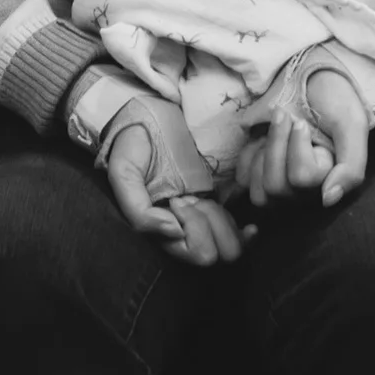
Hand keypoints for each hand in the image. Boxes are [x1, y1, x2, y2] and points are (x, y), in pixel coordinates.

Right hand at [99, 93, 249, 266]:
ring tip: (202, 199)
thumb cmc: (133, 146)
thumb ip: (140, 211)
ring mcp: (200, 223)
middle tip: (189, 197)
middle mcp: (181, 234)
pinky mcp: (216, 209)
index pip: (195, 253)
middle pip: (215, 255)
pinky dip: (246, 236)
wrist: (147, 119)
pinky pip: (239, 237)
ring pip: (230, 247)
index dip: (192, 227)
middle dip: (206, 223)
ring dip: (220, 221)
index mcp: (159, 233)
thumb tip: (175, 233)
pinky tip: (250, 227)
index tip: (176, 200)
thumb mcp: (124, 174)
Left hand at [235, 67, 369, 209]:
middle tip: (285, 118)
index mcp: (329, 181)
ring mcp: (281, 188)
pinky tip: (261, 140)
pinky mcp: (258, 179)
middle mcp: (306, 192)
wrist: (307, 77)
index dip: (297, 145)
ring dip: (262, 154)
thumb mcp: (351, 124)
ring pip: (260, 193)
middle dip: (276, 144)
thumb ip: (352, 166)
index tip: (303, 124)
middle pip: (276, 187)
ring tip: (273, 133)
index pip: (301, 178)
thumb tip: (327, 200)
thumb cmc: (332, 99)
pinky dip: (249, 155)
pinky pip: (244, 180)